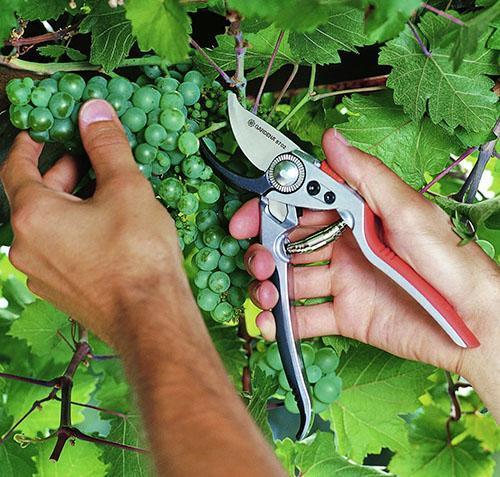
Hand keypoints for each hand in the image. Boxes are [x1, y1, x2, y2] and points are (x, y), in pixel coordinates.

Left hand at [0, 99, 185, 344]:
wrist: (150, 317)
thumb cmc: (137, 255)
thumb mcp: (126, 189)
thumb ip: (106, 146)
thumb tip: (94, 112)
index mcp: (34, 216)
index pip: (17, 166)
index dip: (31, 142)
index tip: (45, 131)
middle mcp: (27, 247)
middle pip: (35, 196)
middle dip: (63, 173)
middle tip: (92, 161)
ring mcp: (42, 273)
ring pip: (49, 225)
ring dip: (71, 203)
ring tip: (107, 195)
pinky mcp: (60, 291)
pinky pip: (60, 250)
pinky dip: (76, 231)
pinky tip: (108, 230)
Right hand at [229, 129, 499, 387]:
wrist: (473, 321)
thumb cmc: (449, 260)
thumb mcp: (407, 210)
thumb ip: (365, 176)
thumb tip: (331, 138)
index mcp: (354, 216)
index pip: (300, 206)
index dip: (267, 210)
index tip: (244, 221)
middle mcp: (343, 246)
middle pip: (288, 244)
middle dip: (264, 251)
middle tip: (259, 263)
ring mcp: (342, 281)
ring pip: (290, 280)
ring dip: (269, 287)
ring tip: (267, 297)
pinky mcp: (345, 315)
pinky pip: (305, 317)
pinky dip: (283, 322)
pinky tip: (270, 324)